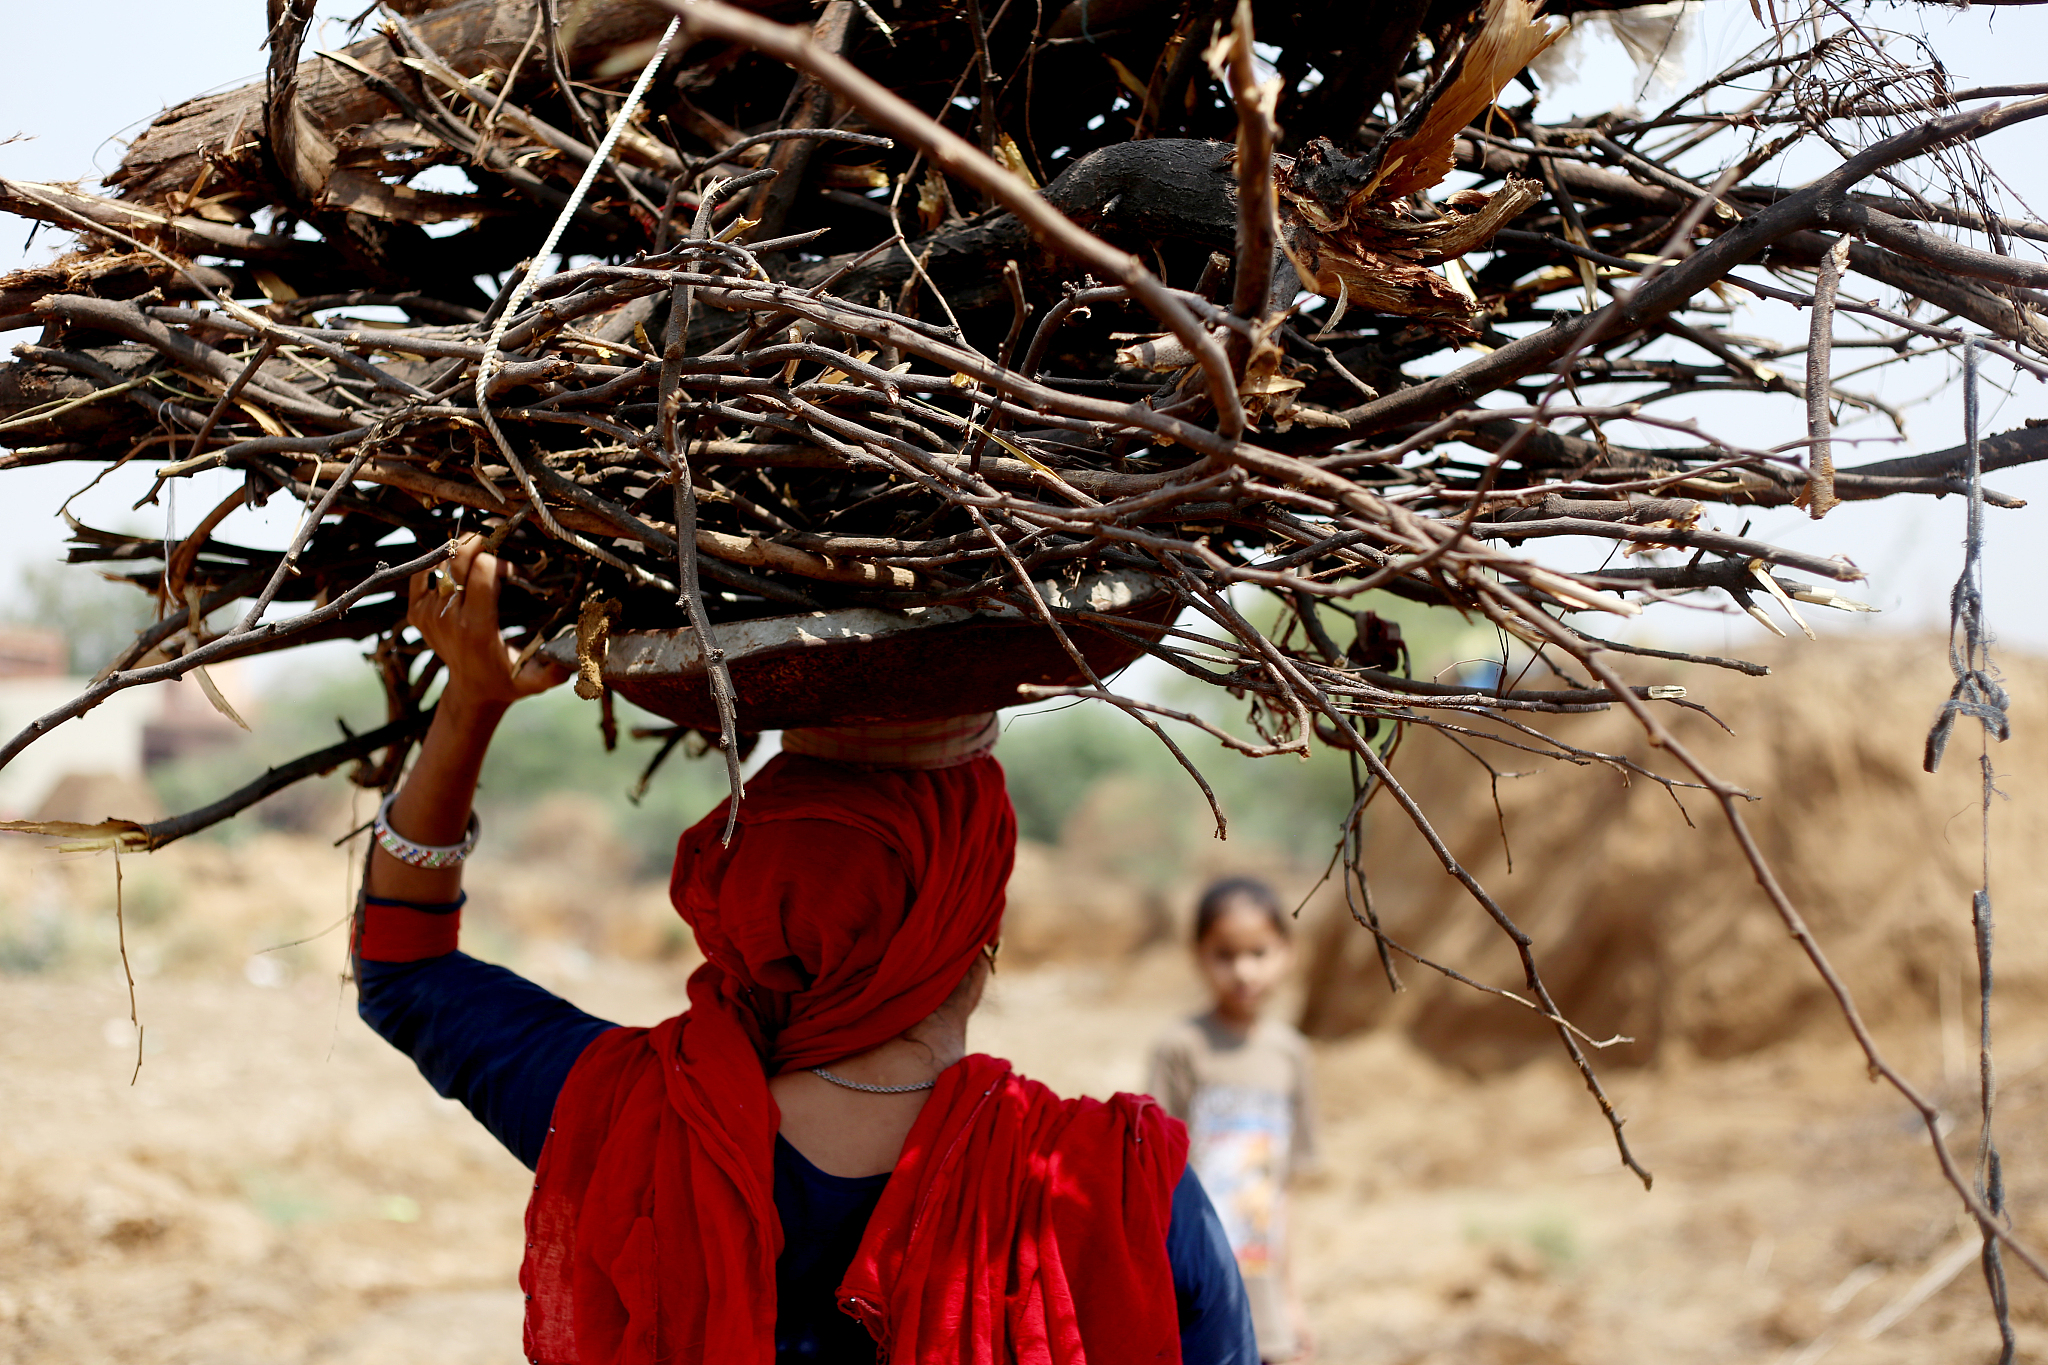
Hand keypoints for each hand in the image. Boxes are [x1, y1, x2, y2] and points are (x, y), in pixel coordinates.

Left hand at [407, 534, 567, 710]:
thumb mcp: (535, 680)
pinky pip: (422, 572)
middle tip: (504, 544)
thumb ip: (555, 669)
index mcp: (476, 628)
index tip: (521, 574)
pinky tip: (458, 568)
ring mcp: (428, 613)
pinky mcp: (416, 611)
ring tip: (485, 554)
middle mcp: (448, 617)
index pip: (482, 569)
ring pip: (442, 561)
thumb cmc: (507, 681)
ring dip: (464, 551)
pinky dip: (438, 562)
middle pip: (458, 556)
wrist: (471, 691)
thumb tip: (582, 651)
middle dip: (484, 542)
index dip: (505, 562)